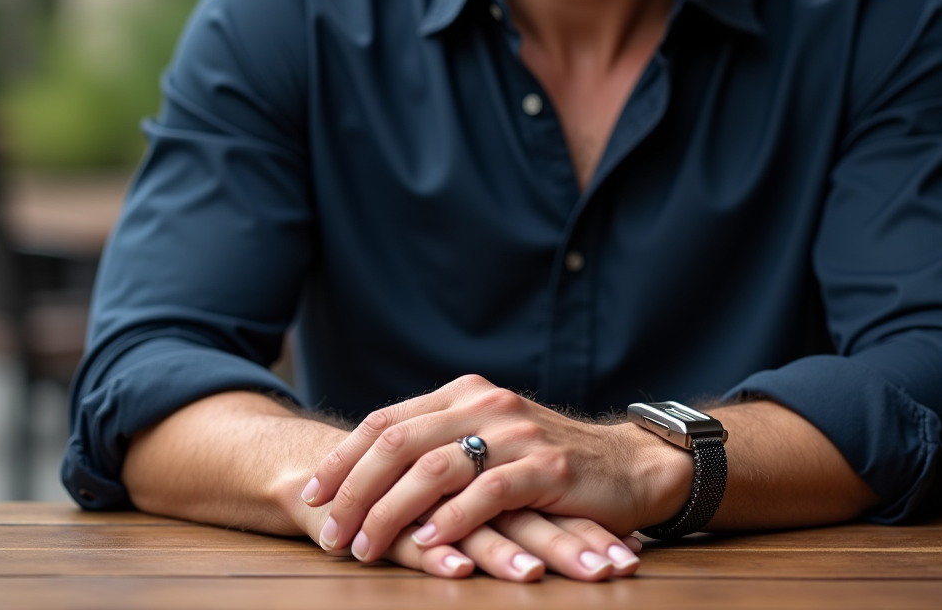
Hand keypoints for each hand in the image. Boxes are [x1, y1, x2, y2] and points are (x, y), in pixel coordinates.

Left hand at [301, 375, 690, 568]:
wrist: (629, 466)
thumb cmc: (547, 462)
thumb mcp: (489, 438)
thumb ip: (441, 443)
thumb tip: (372, 472)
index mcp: (463, 393)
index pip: (386, 420)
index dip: (344, 458)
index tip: (312, 494)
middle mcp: (484, 403)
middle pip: (399, 443)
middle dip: (355, 490)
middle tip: (330, 532)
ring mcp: (516, 433)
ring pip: (434, 468)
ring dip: (391, 511)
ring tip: (366, 547)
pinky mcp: (547, 466)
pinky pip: (487, 492)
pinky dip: (451, 520)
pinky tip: (429, 544)